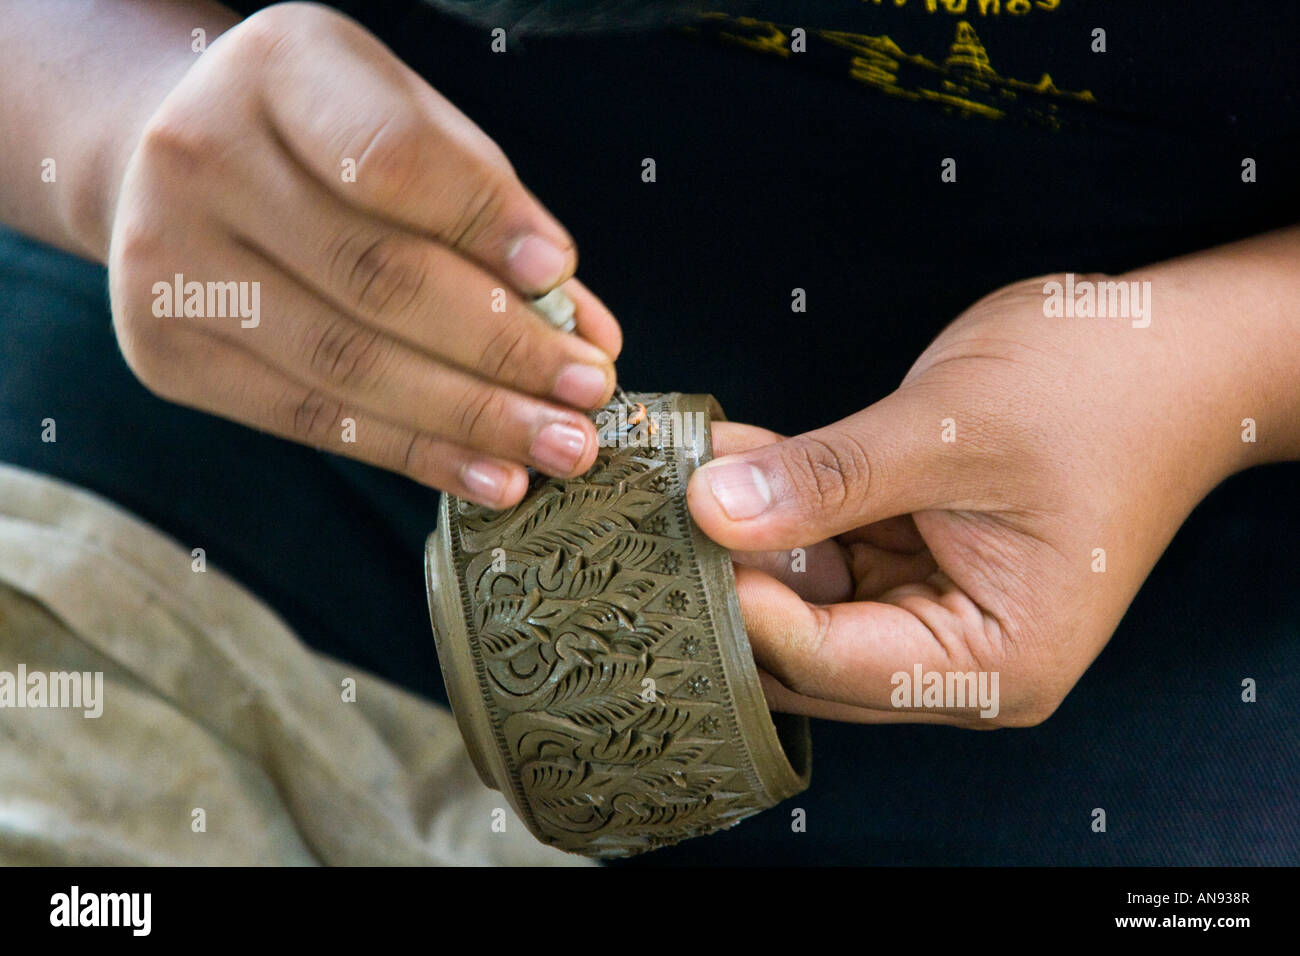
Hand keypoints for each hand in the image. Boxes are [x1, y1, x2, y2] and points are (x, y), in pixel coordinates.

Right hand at [107, 3, 620, 506]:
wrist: (187, 164)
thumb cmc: (329, 143)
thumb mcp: (412, 126)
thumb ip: (492, 211)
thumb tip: (584, 330)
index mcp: (276, 72)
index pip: (391, 158)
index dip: (483, 222)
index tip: (562, 277)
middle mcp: (200, 159)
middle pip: (377, 278)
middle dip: (504, 348)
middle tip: (590, 392)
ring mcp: (167, 263)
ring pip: (349, 365)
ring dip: (473, 419)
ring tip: (561, 447)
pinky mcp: (166, 353)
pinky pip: (311, 419)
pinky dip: (416, 455)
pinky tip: (491, 475)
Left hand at [688, 271, 1260, 725]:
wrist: (1168, 347)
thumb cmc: (1098, 388)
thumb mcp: (951, 429)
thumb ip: (828, 477)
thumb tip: (710, 510)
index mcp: (994, 664)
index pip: (830, 664)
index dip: (741, 605)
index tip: (673, 539)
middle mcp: (958, 659)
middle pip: (805, 649)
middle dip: (732, 579)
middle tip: (654, 514)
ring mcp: (933, 610)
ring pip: (803, 596)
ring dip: (744, 536)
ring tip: (677, 474)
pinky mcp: (914, 561)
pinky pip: (824, 546)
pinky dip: (777, 503)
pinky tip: (723, 456)